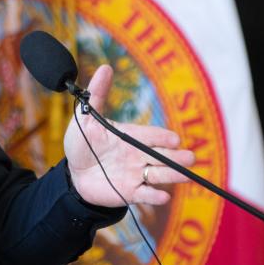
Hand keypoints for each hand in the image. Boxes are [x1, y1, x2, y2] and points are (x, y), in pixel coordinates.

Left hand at [63, 64, 195, 206]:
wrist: (74, 175)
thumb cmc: (82, 144)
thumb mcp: (86, 118)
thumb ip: (98, 95)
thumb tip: (106, 67)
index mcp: (131, 136)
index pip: (151, 136)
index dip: (161, 137)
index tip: (173, 139)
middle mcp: (138, 155)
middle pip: (161, 155)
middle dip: (176, 156)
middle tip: (189, 157)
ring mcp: (136, 174)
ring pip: (158, 174)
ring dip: (172, 174)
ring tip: (185, 174)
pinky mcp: (130, 192)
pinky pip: (145, 195)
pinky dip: (154, 196)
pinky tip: (163, 195)